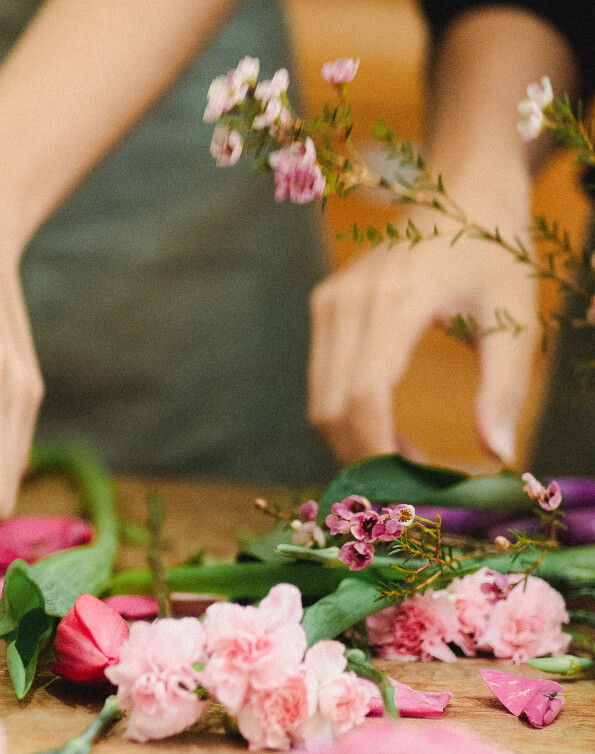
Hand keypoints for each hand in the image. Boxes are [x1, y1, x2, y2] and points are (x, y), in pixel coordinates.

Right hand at [308, 204, 539, 465]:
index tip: (411, 485)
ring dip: (354, 441)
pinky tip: (388, 425)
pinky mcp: (324, 308)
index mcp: (397, 300)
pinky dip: (348, 416)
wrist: (460, 186)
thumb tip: (498, 453)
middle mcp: (349, 302)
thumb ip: (505, 388)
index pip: (366, 396)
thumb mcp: (514, 318)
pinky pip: (323, 380)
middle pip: (333, 407)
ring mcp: (330, 304)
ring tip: (407, 454)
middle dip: (365, 456)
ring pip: (320, 400)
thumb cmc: (496, 249)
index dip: (379, 450)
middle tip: (413, 482)